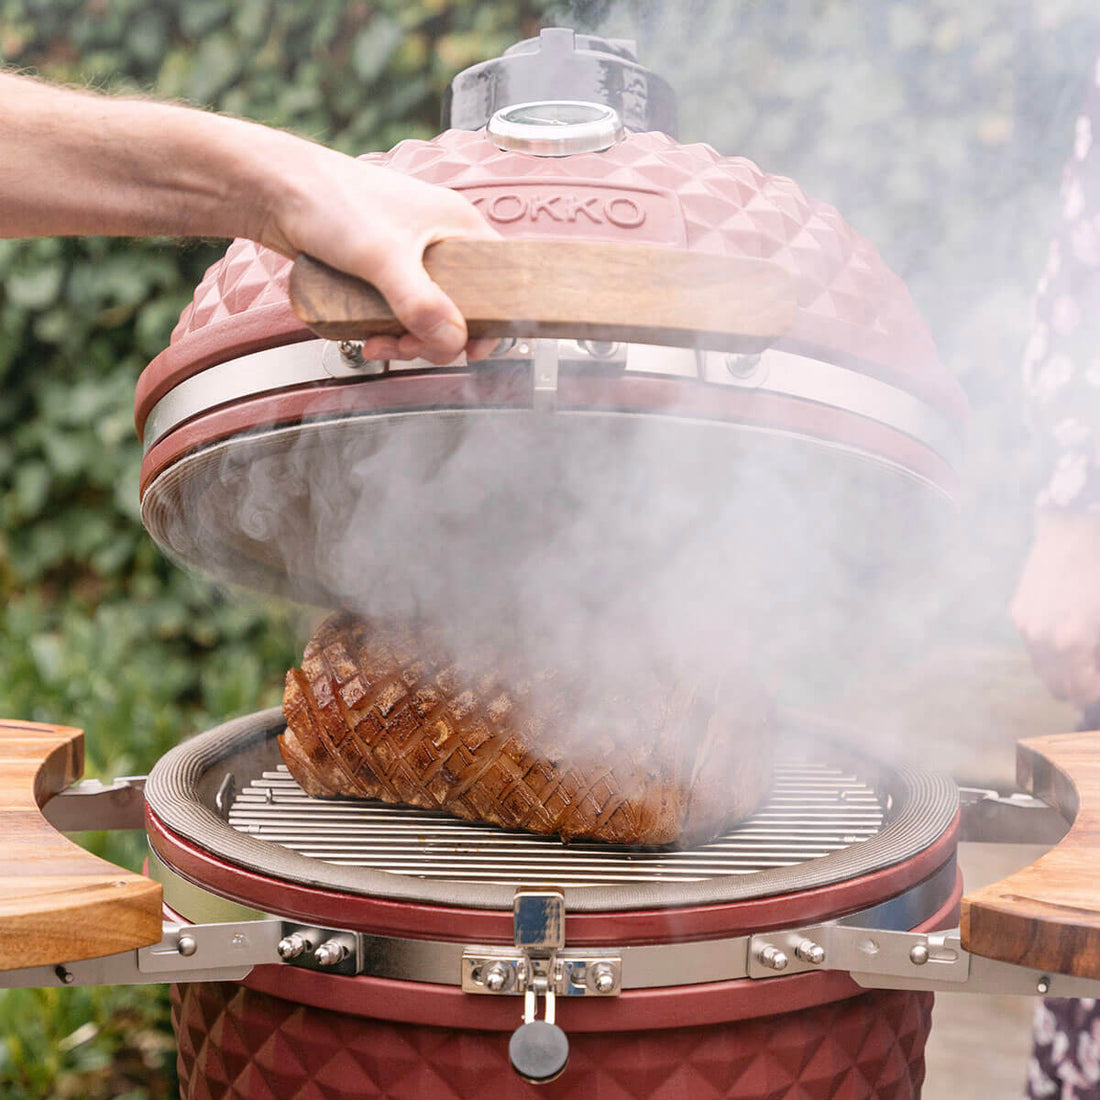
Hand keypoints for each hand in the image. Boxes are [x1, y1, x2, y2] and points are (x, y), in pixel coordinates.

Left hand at [256, 142, 499, 364]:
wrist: (273, 191)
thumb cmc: (330, 200)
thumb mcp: (382, 257)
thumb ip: (420, 303)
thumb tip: (453, 341)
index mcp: (460, 226)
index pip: (501, 282)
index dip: (491, 319)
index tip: (471, 347)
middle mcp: (442, 242)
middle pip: (462, 309)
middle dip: (436, 339)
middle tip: (409, 347)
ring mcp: (413, 258)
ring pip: (430, 316)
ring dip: (408, 341)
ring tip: (380, 343)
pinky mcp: (385, 271)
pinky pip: (401, 312)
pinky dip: (390, 330)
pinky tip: (368, 335)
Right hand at [1011, 509, 1099, 707]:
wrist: (1078, 525)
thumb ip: (1098, 649)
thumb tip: (1093, 664)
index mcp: (1072, 643)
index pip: (1081, 692)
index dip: (1095, 693)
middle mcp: (1041, 639)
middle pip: (1056, 687)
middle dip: (1078, 686)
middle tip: (1093, 672)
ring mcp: (1026, 624)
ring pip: (1041, 667)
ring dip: (1061, 668)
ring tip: (1082, 652)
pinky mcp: (1019, 609)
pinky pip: (1032, 642)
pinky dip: (1048, 646)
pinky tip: (1067, 628)